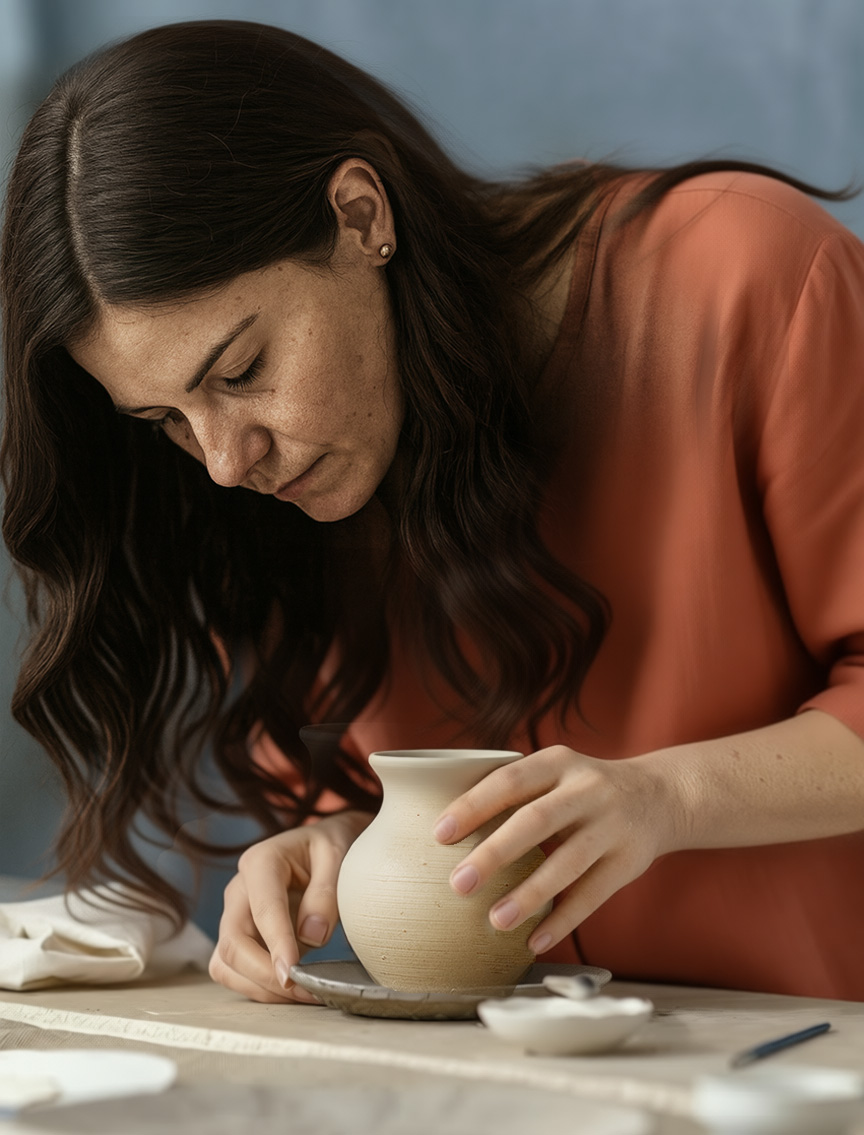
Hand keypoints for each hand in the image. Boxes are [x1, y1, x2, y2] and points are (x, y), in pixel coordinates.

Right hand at [209, 809, 372, 1002]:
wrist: (320, 849)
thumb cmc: (328, 849)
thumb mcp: (337, 856)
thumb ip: (326, 892)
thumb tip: (312, 936)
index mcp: (262, 861)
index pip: (263, 908)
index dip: (277, 944)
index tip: (293, 973)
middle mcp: (239, 889)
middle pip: (233, 942)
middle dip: (265, 975)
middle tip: (305, 990)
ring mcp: (235, 915)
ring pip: (227, 963)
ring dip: (260, 987)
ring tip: (303, 994)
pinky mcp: (239, 938)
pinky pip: (234, 972)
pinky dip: (257, 988)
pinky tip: (290, 991)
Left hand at [432, 746, 684, 953]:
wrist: (659, 796)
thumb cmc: (581, 790)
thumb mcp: (553, 773)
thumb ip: (512, 791)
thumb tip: (439, 823)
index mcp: (558, 762)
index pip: (509, 781)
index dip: (474, 805)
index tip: (439, 833)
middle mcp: (587, 789)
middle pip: (536, 821)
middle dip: (495, 853)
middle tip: (458, 884)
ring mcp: (612, 826)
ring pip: (568, 863)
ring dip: (530, 895)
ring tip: (495, 921)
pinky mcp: (629, 862)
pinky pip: (593, 895)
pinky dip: (562, 920)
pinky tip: (534, 940)